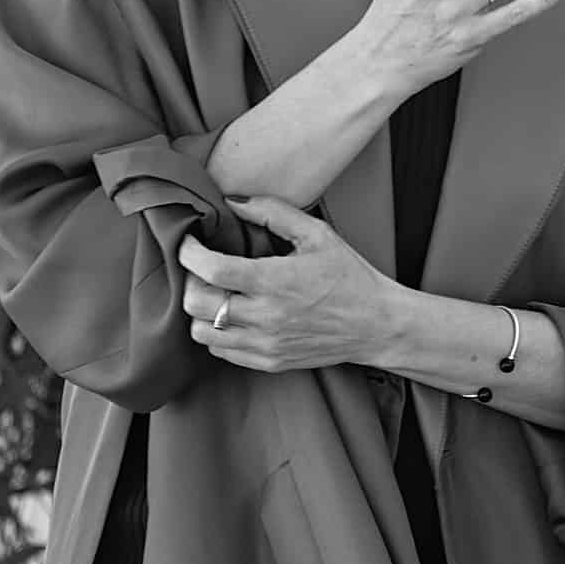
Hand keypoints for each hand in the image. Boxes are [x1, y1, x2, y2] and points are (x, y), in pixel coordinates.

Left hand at [179, 197, 401, 374]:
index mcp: (275, 280)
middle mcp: (266, 316)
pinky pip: (222, 352)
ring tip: (217, 294)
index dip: (189, 253)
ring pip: (202, 333)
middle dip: (190, 281)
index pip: (212, 269)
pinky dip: (217, 333)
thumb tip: (234, 201)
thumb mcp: (317, 234)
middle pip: (197, 304)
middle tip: (202, 269)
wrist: (376, 325)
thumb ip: (273, 212)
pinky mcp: (269, 362)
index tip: (188, 242)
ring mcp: (266, 344)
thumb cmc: (349, 276)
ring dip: (201, 311)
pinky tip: (233, 316)